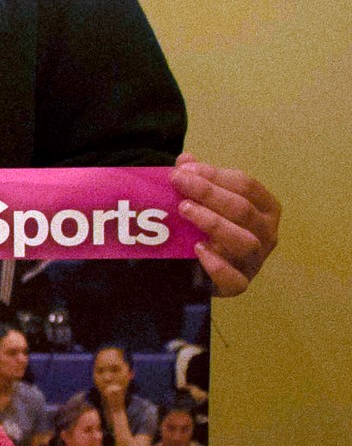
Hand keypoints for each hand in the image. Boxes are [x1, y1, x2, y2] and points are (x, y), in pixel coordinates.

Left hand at [173, 154, 279, 296]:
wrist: (202, 269)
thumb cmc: (209, 227)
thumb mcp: (206, 201)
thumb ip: (198, 180)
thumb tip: (185, 159)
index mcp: (266, 208)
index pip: (246, 185)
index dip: (214, 174)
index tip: (183, 169)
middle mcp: (267, 233)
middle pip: (243, 209)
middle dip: (208, 193)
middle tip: (178, 183)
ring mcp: (255, 261)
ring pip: (244, 241)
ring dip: (213, 222)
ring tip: (184, 210)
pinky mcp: (239, 285)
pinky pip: (235, 280)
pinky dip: (217, 266)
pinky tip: (197, 249)